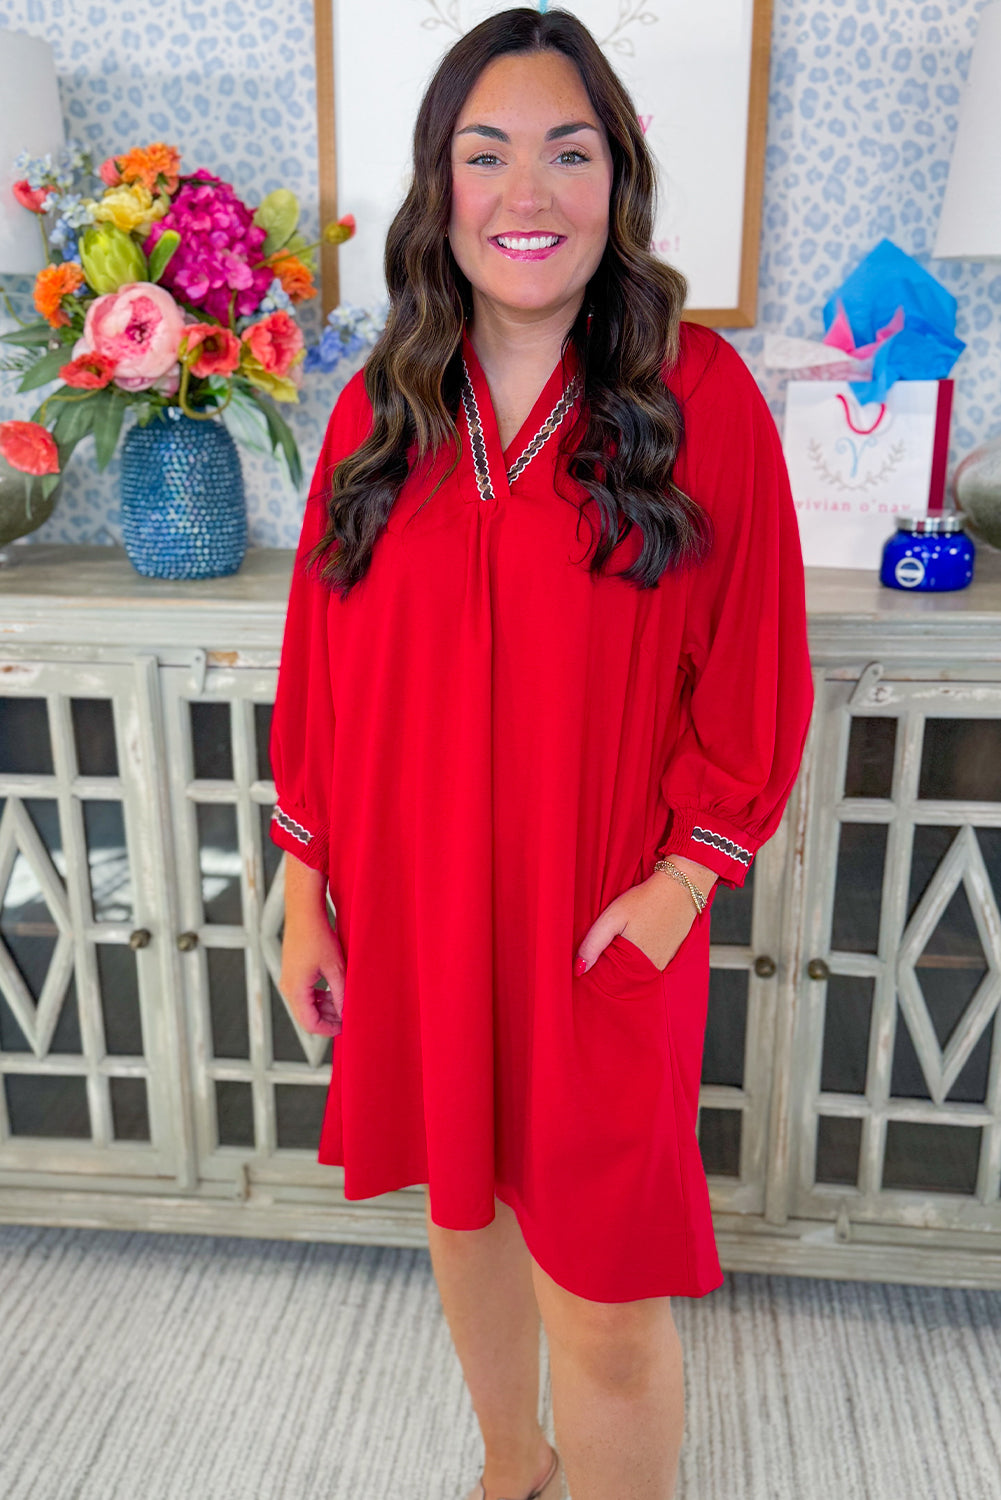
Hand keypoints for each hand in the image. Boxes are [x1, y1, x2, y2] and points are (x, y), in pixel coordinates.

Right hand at [280, 854, 344, 1035]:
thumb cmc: (317, 936)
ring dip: (325, 1008)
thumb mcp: (335, 967)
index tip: (346, 1028)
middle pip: (307, 1016)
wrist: (304, 912)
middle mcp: (288, 988)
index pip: (310, 1024)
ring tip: (345, 1004)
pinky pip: (305, 993)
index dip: (329, 1030)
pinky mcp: (293, 972)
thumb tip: (347, 1014)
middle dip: (329, 1020)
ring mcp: (289, 980)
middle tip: (349, 1018)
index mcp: (295, 990)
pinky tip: (336, 992)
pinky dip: (320, 997)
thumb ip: (341, 993)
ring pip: (306, 1005)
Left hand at [575, 857, 715, 973]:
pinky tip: (642, 935)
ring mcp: (664, 964)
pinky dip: (643, 953)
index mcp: (633, 964)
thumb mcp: (613, 917)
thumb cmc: (646, 899)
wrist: (680, 887)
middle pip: (623, 975)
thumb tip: (578, 969)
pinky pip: (650, 962)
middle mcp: (651, 970)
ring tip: (629, 934)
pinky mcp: (672, 956)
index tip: (597, 950)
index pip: (609, 979)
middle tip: (615, 936)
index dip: (599, 966)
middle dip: (613, 962)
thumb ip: (593, 943)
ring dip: (628, 958)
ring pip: (637, 969)